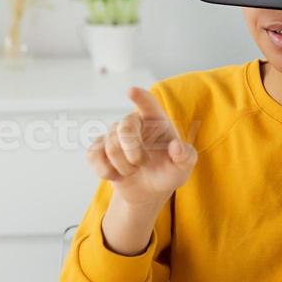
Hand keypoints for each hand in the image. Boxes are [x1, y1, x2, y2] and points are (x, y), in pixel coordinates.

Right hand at [90, 87, 197, 254]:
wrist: (147, 191)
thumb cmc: (167, 173)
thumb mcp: (182, 169)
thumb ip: (186, 157)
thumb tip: (176, 147)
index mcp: (156, 121)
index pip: (148, 105)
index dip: (140, 98)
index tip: (132, 91)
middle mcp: (134, 123)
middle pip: (124, 128)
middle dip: (131, 150)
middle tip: (141, 164)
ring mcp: (113, 134)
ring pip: (110, 147)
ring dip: (124, 167)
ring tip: (133, 170)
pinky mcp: (98, 147)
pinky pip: (94, 156)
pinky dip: (106, 171)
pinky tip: (116, 174)